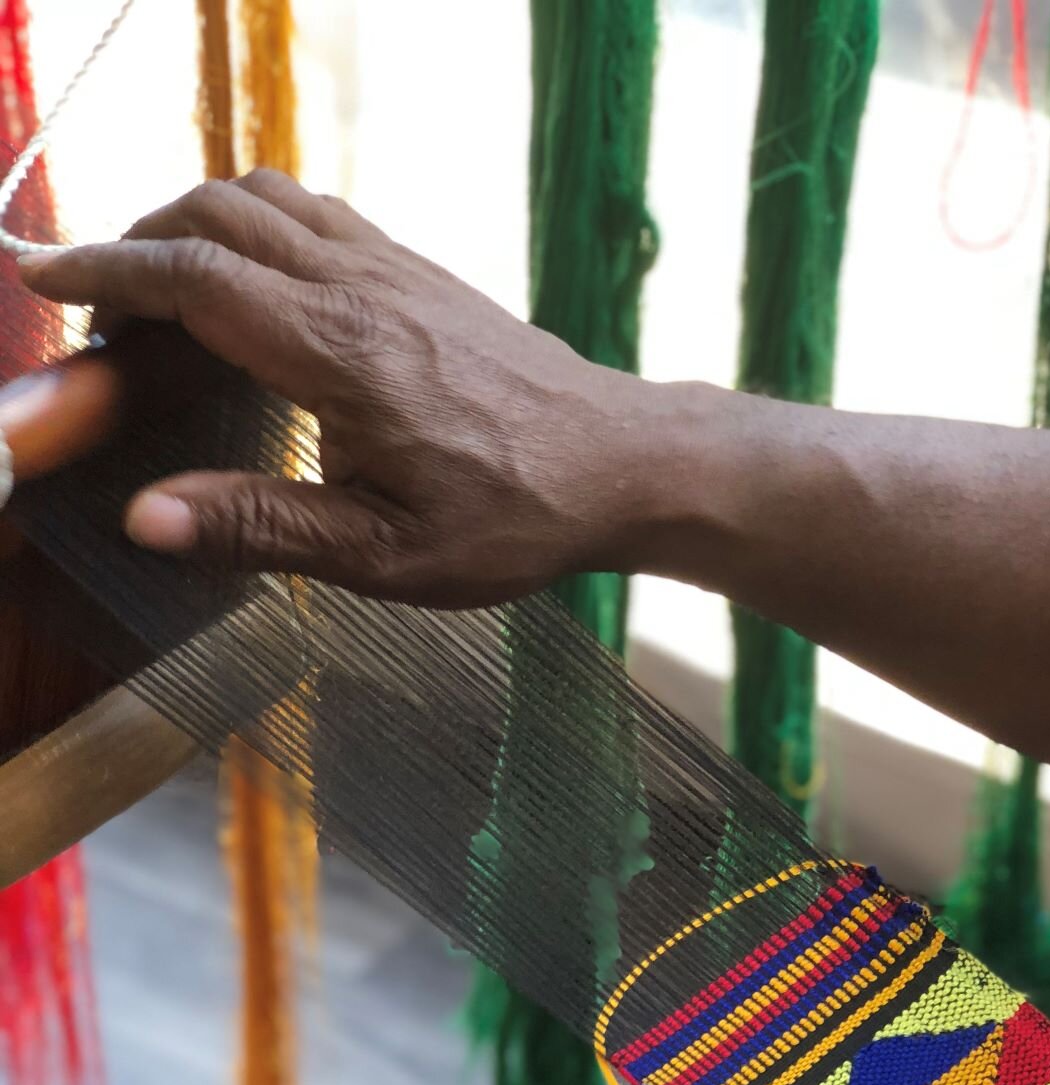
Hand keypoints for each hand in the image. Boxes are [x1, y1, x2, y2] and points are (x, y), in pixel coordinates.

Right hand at [19, 171, 663, 606]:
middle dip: (137, 242)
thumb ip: (261, 527)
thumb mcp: (385, 554)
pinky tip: (249, 283)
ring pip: (264, 196)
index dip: (104, 271)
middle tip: (99, 307)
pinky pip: (314, 211)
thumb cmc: (515, 518)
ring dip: (194, 222)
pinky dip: (254, 224)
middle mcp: (362, 287)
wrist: (623, 465)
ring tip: (160, 288)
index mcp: (339, 352)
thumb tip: (147, 517)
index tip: (42, 278)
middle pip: (215, 213)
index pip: (192, 279)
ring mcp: (395, 267)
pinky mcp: (421, 271)